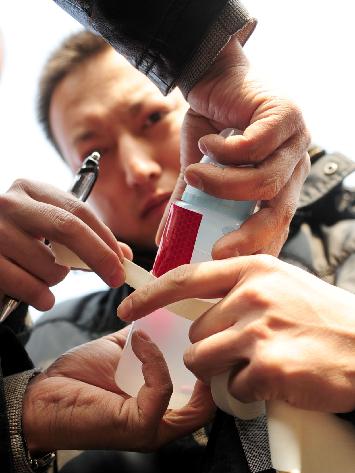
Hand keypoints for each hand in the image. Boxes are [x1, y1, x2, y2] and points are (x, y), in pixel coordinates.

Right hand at [0, 179, 131, 309]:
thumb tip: (124, 255)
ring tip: (44, 276)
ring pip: (50, 265)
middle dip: (98, 256)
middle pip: (68, 228)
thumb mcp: (48, 228)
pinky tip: (41, 296)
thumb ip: (85, 238)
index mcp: (31, 190)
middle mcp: (11, 204)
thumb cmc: (18, 241)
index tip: (123, 261)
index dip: (105, 238)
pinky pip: (29, 286)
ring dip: (58, 280)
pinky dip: (42, 296)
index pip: (79, 210)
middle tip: (115, 278)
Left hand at [23, 327, 213, 453]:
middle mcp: (164, 422)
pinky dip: (155, 360)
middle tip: (203, 330)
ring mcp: (154, 427)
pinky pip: (161, 388)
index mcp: (162, 405)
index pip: (205, 393)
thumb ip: (146, 342)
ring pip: (195, 401)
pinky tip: (141, 342)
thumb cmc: (79, 380)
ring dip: (186, 357)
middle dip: (211, 363)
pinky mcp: (139, 425)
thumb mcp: (121, 352)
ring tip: (176, 331)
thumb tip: (160, 315)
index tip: (208, 330)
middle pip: (210, 402)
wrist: (44, 396)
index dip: (213, 363)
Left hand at [118, 256, 354, 413]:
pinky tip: (274, 381)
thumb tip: (203, 303)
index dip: (150, 295)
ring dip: (223, 371)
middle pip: (195, 331)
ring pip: (202, 360)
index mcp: (253, 269)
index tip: (127, 308)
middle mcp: (252, 294)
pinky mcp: (268, 366)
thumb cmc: (325, 318)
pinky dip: (246, 392)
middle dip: (210, 346)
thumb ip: (242, 288)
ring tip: (258, 365)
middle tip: (245, 350)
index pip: (185, 278)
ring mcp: (258, 329)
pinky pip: (231, 388)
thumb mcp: (282, 284)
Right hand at [158, 37, 310, 256]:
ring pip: (266, 182)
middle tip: (216, 250)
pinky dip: (223, 152)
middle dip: (248, 235)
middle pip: (281, 212)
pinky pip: (254, 148)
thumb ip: (189, 204)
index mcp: (281, 185)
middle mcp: (295, 167)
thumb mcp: (199, 171)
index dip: (255, 247)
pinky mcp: (285, 116)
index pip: (279, 226)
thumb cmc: (210, 126)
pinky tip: (207, 144)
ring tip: (194, 175)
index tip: (223, 262)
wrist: (213, 76)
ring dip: (222, 185)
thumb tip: (163, 242)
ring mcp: (295, 141)